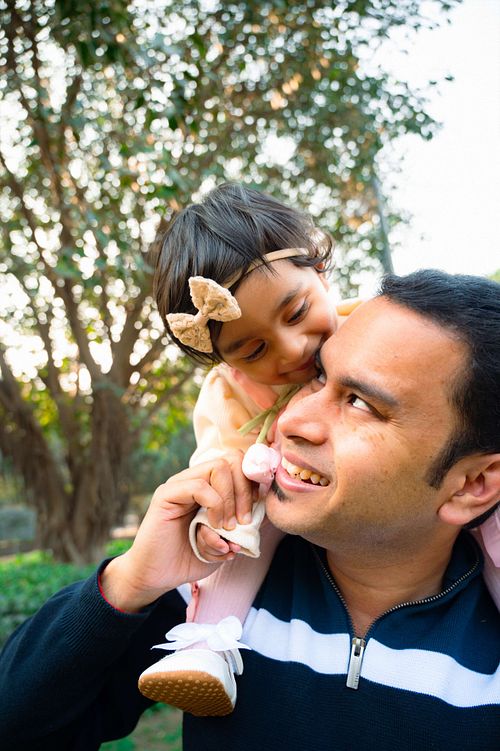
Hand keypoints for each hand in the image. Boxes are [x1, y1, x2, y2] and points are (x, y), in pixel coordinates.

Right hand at [101, 454, 251, 611]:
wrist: (156, 576)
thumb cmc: (190, 557)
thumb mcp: (226, 541)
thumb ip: (242, 526)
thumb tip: (258, 512)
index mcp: (210, 486)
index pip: (238, 463)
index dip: (253, 482)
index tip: (256, 509)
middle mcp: (195, 479)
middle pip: (232, 459)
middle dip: (245, 490)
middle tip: (244, 520)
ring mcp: (180, 484)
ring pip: (218, 467)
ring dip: (230, 500)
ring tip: (228, 527)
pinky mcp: (166, 495)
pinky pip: (198, 487)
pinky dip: (214, 506)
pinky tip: (213, 528)